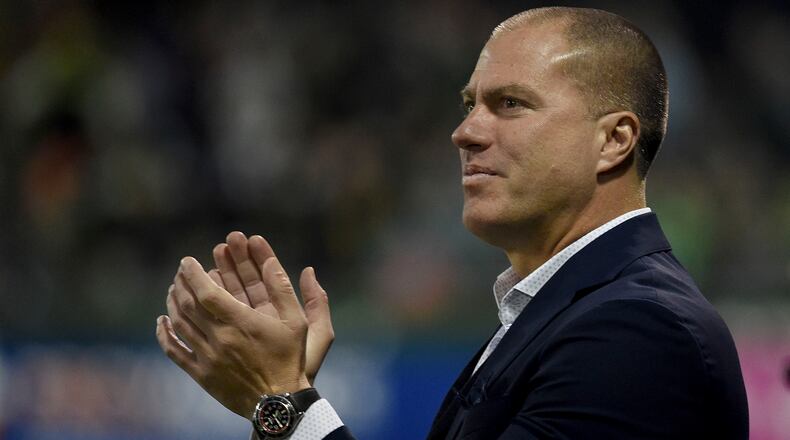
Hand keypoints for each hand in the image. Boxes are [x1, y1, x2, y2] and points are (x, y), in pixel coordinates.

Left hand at [155, 251, 329, 417]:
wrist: (279, 402)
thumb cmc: (290, 359)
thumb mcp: (296, 321)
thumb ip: (282, 288)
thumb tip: (271, 261)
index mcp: (241, 323)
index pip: (206, 291)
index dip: (193, 274)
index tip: (188, 261)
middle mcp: (220, 338)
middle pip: (188, 305)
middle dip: (181, 283)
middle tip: (180, 271)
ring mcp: (207, 357)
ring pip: (180, 324)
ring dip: (173, 303)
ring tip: (173, 289)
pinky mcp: (202, 374)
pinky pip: (175, 351)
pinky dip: (164, 334)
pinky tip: (162, 321)